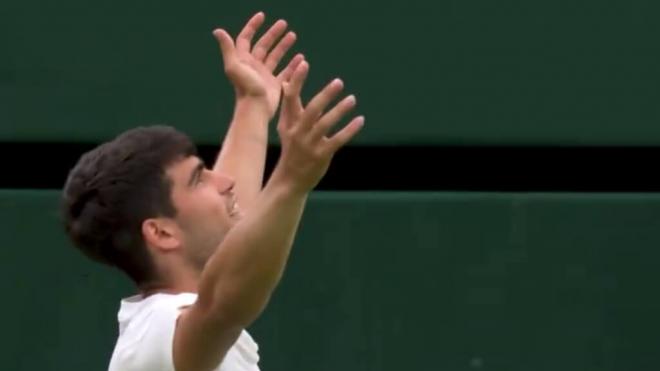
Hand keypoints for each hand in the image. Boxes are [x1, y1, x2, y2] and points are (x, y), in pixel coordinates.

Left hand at [213, 12, 303, 117]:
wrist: (256, 109)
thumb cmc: (245, 88)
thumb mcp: (234, 66)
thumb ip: (227, 48)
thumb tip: (217, 31)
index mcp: (243, 60)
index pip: (246, 39)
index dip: (252, 26)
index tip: (262, 16)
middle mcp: (254, 66)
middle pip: (263, 46)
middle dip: (273, 34)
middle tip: (284, 24)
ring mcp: (264, 76)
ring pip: (275, 57)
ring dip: (283, 46)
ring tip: (293, 36)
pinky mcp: (274, 85)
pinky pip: (284, 72)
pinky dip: (292, 65)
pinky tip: (300, 58)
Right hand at [274, 61, 364, 194]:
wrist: (290, 179)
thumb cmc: (291, 150)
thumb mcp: (285, 128)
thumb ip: (289, 106)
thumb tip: (286, 83)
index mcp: (289, 123)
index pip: (291, 97)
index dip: (296, 80)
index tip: (303, 63)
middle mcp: (298, 132)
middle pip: (312, 110)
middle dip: (325, 95)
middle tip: (338, 82)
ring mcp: (310, 144)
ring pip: (326, 124)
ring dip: (340, 110)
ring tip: (352, 99)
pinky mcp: (321, 155)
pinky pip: (337, 140)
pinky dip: (349, 130)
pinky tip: (359, 120)